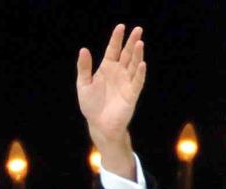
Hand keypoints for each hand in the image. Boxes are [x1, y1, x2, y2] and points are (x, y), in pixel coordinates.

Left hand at [76, 24, 145, 176]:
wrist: (99, 124)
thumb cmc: (91, 105)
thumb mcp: (83, 84)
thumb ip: (84, 68)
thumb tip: (83, 49)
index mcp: (107, 68)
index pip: (113, 50)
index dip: (117, 39)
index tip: (121, 27)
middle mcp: (119, 72)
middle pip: (127, 54)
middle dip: (132, 42)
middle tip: (138, 29)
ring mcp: (126, 82)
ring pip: (134, 65)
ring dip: (137, 55)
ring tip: (140, 43)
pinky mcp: (132, 94)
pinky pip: (137, 82)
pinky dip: (139, 73)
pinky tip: (142, 64)